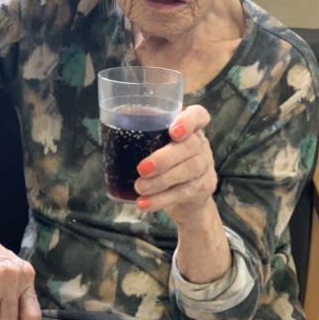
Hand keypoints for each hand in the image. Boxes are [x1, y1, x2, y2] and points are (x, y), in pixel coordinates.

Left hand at [134, 105, 217, 221]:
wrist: (187, 199)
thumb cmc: (166, 165)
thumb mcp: (158, 147)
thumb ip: (145, 137)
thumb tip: (113, 132)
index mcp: (190, 128)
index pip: (199, 115)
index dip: (189, 121)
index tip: (173, 131)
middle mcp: (201, 145)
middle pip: (190, 146)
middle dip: (165, 158)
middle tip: (141, 168)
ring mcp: (205, 166)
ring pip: (189, 170)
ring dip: (161, 181)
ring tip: (140, 188)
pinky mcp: (204, 188)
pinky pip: (184, 192)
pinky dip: (161, 199)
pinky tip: (144, 203)